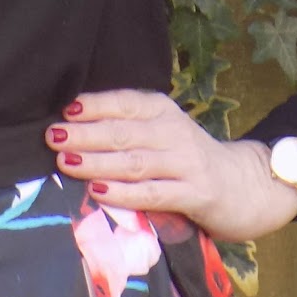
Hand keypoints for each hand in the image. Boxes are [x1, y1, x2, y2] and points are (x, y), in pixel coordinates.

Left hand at [45, 88, 296, 241]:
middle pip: (123, 131)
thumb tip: (70, 130)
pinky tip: (99, 192)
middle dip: (85, 134)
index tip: (63, 111)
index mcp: (162, 110)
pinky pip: (153, 193)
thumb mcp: (161, 134)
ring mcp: (185, 163)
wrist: (245, 184)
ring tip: (67, 160)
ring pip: (134, 161)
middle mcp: (173, 131)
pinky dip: (124, 192)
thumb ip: (126, 130)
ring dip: (98, 161)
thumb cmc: (187, 160)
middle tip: (52, 137)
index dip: (94, 105)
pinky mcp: (195, 193)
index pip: (124, 102)